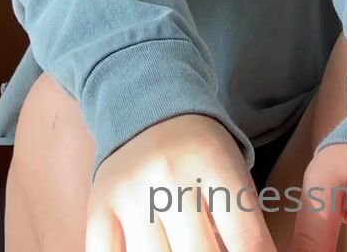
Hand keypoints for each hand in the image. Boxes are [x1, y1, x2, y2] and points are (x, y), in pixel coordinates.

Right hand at [85, 112, 277, 250]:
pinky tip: (152, 249)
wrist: (148, 109)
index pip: (246, 240)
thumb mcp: (233, 173)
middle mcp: (169, 175)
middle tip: (212, 246)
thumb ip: (244, 226)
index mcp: (212, 162)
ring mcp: (130, 193)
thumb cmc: (200, 152)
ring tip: (181, 245)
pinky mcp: (100, 208)